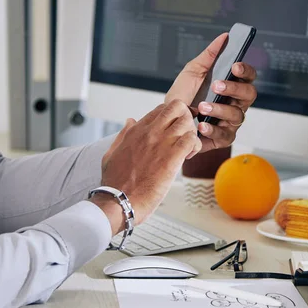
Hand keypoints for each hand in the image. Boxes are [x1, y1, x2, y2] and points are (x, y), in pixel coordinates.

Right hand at [93, 100, 201, 233]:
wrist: (119, 200)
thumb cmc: (115, 181)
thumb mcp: (112, 152)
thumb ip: (123, 135)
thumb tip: (130, 121)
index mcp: (136, 130)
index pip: (161, 109)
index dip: (172, 117)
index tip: (172, 131)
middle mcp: (149, 132)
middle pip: (177, 107)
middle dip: (186, 117)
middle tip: (185, 134)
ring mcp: (161, 143)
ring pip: (187, 121)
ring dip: (191, 133)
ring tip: (187, 148)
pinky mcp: (171, 158)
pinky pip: (192, 140)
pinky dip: (195, 146)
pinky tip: (188, 157)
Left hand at [165, 33, 257, 151]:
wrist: (168, 119)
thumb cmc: (183, 95)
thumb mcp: (193, 72)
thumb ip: (209, 55)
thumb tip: (224, 37)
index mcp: (231, 85)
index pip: (248, 77)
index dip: (245, 71)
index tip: (234, 66)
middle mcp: (234, 103)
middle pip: (249, 95)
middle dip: (234, 89)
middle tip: (217, 86)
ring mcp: (230, 122)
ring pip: (237, 115)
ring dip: (220, 109)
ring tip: (202, 107)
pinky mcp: (222, 138)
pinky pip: (225, 135)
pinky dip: (213, 130)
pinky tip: (201, 125)